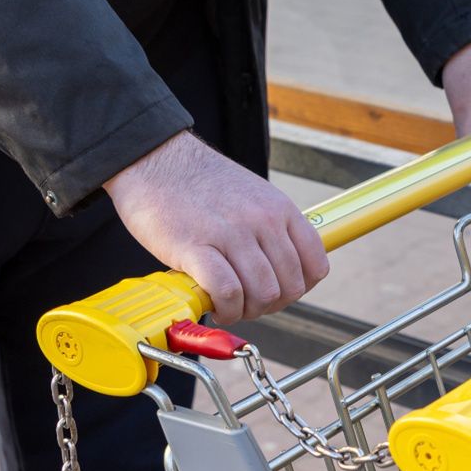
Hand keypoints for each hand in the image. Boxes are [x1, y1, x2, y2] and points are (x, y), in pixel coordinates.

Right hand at [104, 131, 328, 323]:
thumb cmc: (199, 183)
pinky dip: (225, 308)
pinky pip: (227, 292)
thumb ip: (272, 228)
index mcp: (279, 209)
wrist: (155, 160)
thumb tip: (283, 269)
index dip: (300, 288)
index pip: (315, 265)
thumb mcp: (253, 196)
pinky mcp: (196, 247)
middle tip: (247, 302)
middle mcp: (262, 221)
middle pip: (290, 287)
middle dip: (270, 305)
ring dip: (246, 310)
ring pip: (262, 294)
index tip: (279, 292)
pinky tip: (214, 304)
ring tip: (229, 305)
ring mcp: (231, 233)